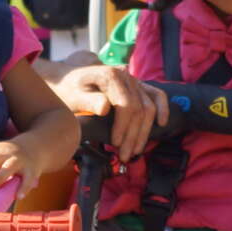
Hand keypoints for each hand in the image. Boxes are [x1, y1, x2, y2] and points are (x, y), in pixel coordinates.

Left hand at [54, 65, 168, 157]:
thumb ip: (88, 101)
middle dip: (133, 135)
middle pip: (139, 108)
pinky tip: (161, 124)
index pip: (126, 104)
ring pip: (149, 107)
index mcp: (110, 75)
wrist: (69, 80)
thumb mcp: (73, 96)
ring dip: (144, 132)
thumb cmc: (69, 90)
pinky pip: (156, 95)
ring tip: (135, 151)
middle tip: (124, 156)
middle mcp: (125, 75)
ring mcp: (134, 80)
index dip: (123, 126)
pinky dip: (162, 108)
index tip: (115, 143)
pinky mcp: (138, 86)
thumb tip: (106, 108)